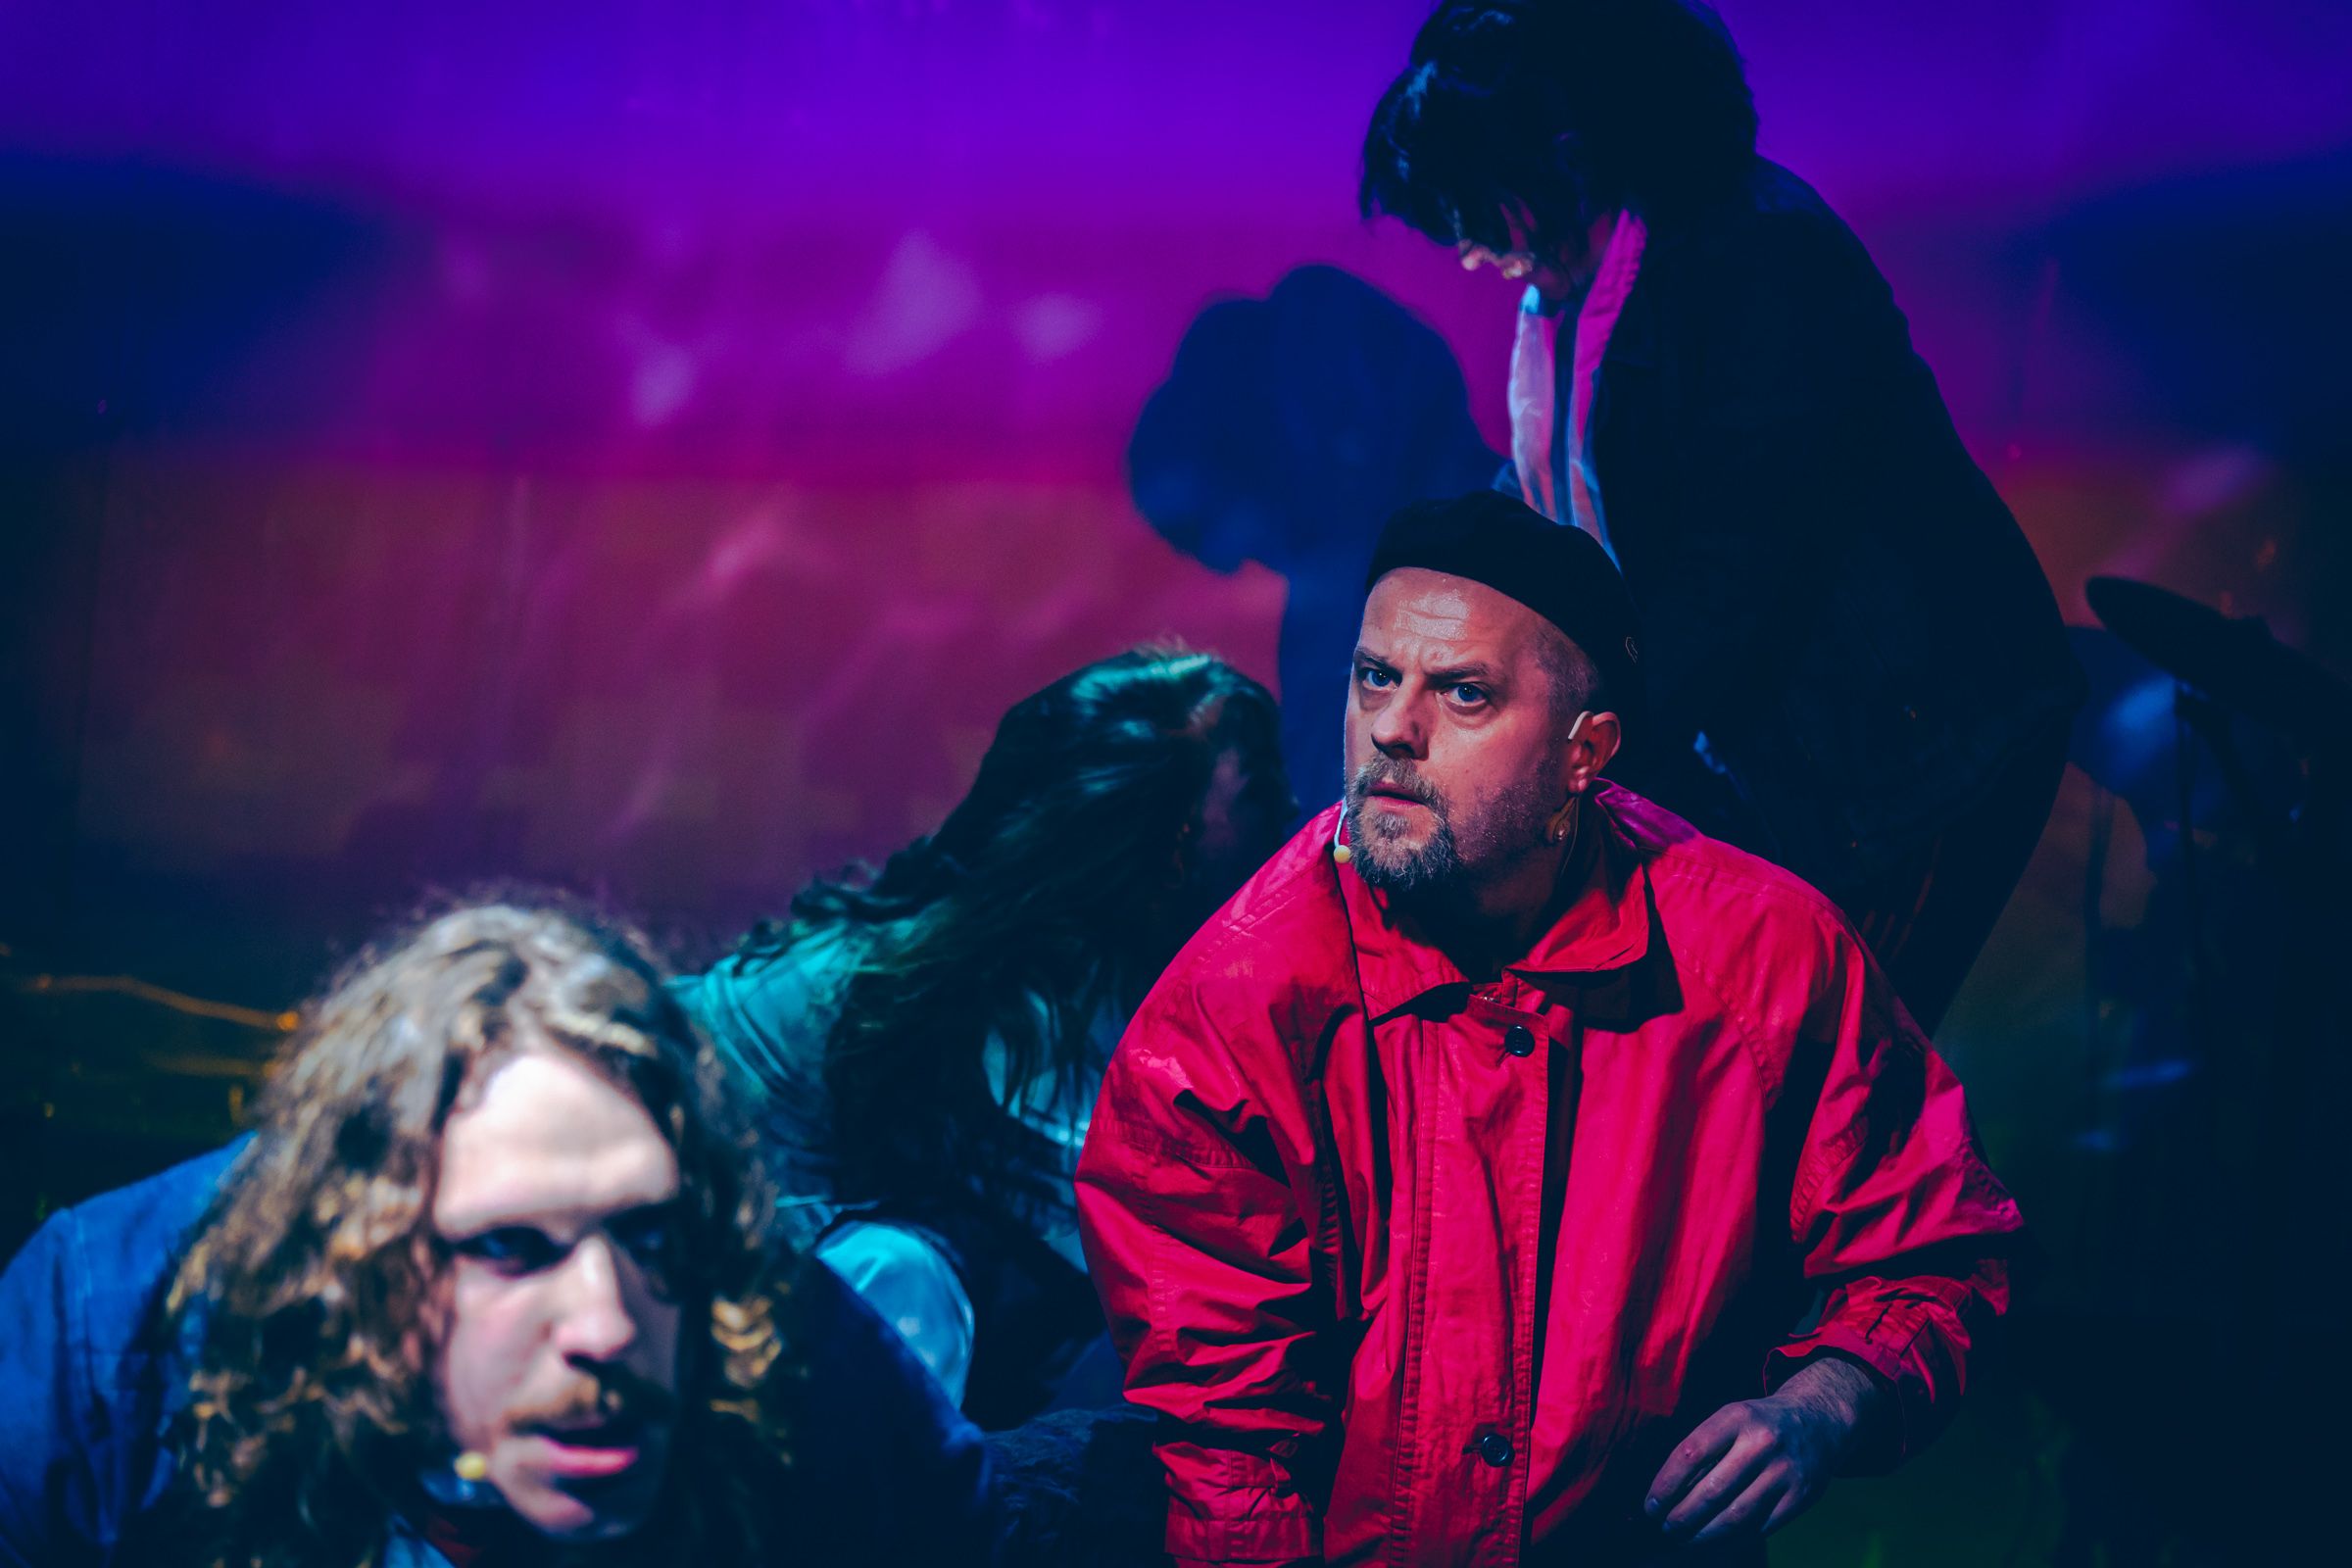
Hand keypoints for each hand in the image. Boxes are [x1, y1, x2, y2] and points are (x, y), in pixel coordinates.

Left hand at [1642, 1357, 1884, 1546]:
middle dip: (1682, 1517)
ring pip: (1736, 1515)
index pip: (1691, 1453)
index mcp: (1736, 1416)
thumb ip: (1703, 1450)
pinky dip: (1733, 1539)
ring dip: (1704, 1535)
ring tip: (1685, 1539)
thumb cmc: (1758, 1424)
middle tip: (1666, 1529)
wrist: (1818, 1420)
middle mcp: (1762, 1442)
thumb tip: (1664, 1494)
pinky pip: (1760, 1527)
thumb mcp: (1731, 1419)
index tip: (1650, 1506)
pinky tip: (1715, 1541)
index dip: (1666, 1484)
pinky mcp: (1802, 1496)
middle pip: (1712, 1491)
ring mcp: (1785, 1470)